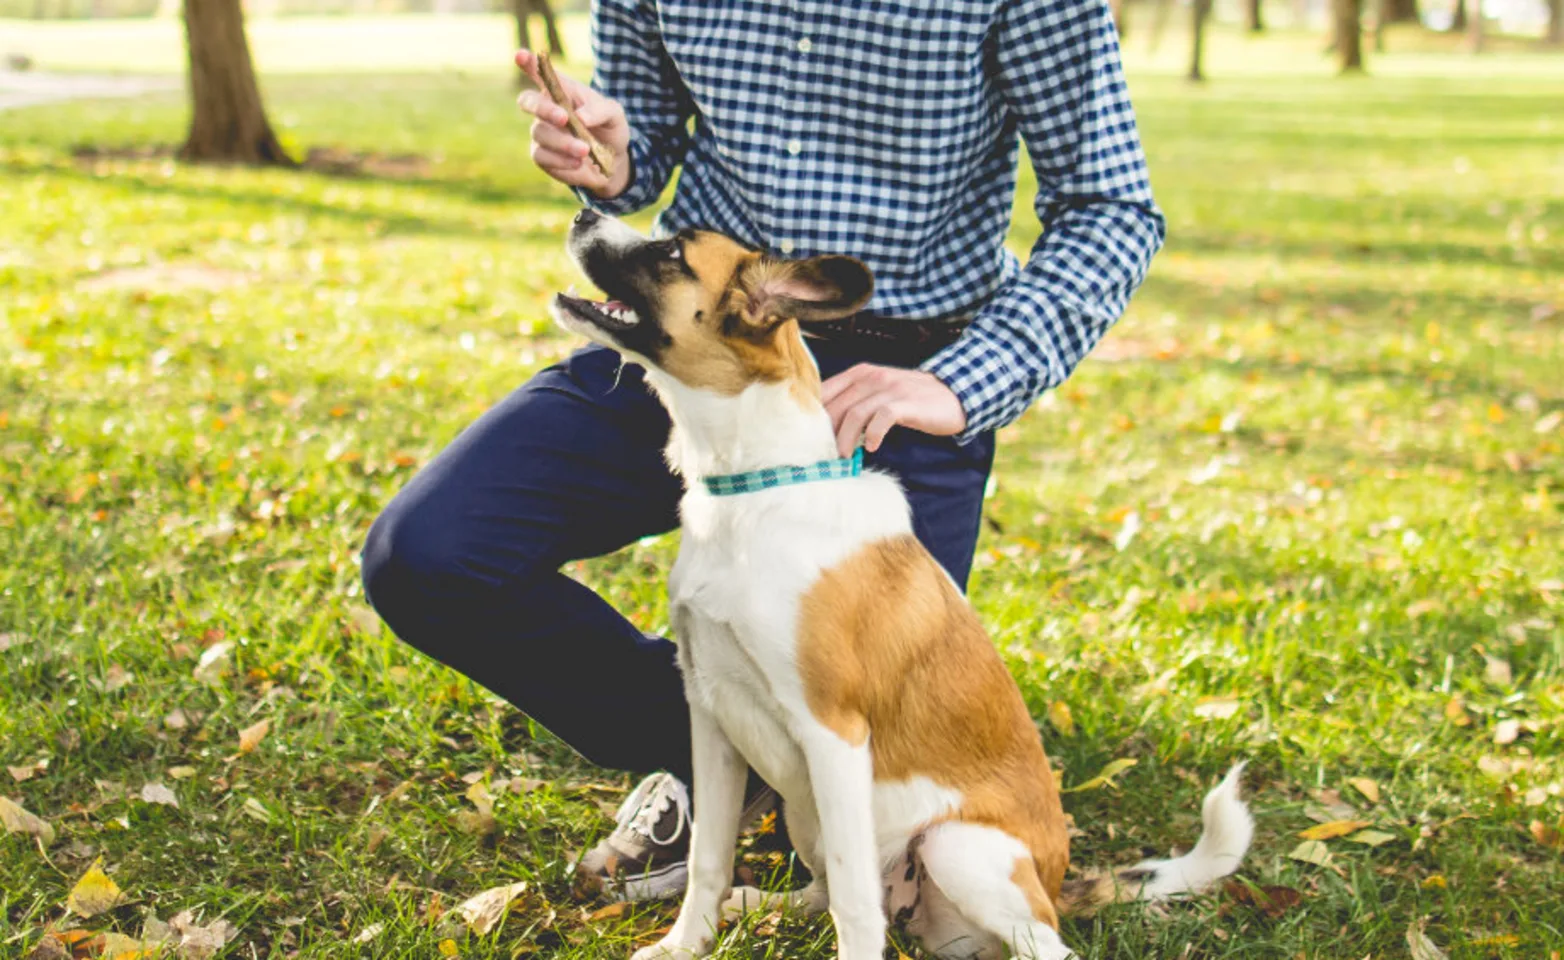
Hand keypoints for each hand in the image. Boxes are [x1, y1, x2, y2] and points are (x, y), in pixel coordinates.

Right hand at [515, 49, 632, 198]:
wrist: (614, 161)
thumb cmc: (609, 128)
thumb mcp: (614, 114)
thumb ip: (600, 109)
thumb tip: (580, 117)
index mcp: (562, 90)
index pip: (540, 72)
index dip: (528, 63)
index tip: (521, 55)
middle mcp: (546, 109)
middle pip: (527, 101)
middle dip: (543, 109)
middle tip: (564, 118)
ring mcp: (541, 133)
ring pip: (539, 133)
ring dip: (563, 143)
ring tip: (585, 151)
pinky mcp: (543, 157)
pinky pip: (543, 158)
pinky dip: (562, 162)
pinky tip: (579, 164)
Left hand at [820, 364, 967, 456]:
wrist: (953, 393)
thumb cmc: (911, 399)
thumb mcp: (879, 394)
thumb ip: (855, 403)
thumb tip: (826, 429)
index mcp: (859, 374)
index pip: (824, 391)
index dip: (812, 417)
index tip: (808, 440)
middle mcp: (872, 377)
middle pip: (836, 406)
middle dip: (826, 434)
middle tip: (823, 456)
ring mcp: (890, 388)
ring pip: (854, 413)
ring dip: (845, 439)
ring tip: (843, 457)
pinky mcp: (906, 402)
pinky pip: (882, 418)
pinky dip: (873, 434)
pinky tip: (872, 448)